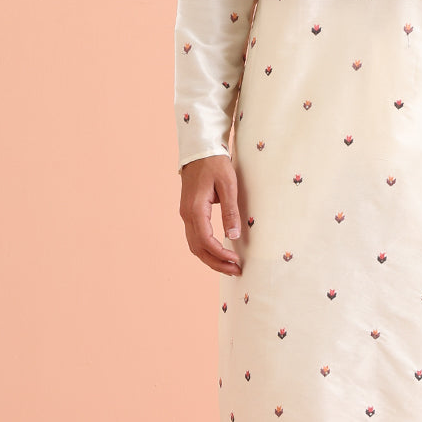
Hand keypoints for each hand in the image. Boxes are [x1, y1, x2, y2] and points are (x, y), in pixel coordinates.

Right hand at [179, 154, 242, 275]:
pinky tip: (219, 253)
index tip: (236, 261)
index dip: (221, 254)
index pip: (206, 241)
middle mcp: (186, 215)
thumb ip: (230, 211)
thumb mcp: (228, 185)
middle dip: (216, 263)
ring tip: (229, 266)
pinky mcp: (189, 213)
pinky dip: (206, 250)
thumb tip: (234, 235)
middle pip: (198, 248)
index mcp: (195, 209)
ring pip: (195, 245)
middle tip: (236, 271)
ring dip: (211, 258)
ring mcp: (186, 214)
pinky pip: (195, 238)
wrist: (199, 150)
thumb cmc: (215, 164)